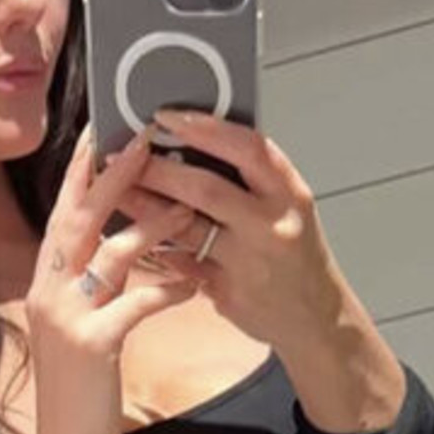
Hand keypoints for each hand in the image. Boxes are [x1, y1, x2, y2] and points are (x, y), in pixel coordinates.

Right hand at [26, 124, 196, 433]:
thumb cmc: (81, 393)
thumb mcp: (81, 331)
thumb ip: (92, 290)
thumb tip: (116, 249)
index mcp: (45, 283)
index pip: (62, 213)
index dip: (82, 170)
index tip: (104, 129)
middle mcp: (48, 291)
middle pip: (80, 217)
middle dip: (114, 174)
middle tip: (146, 136)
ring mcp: (66, 317)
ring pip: (109, 252)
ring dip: (152, 223)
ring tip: (189, 201)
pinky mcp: (91, 345)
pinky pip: (135, 302)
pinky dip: (167, 287)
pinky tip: (194, 281)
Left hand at [120, 109, 342, 353]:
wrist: (314, 317)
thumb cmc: (295, 253)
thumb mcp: (288, 205)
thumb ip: (251, 175)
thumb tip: (195, 136)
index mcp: (289, 193)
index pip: (247, 147)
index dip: (203, 127)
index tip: (166, 116)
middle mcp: (272, 226)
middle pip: (206, 188)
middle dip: (157, 169)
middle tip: (123, 156)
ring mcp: (250, 264)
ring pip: (185, 229)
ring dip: (145, 207)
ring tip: (119, 190)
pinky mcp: (229, 294)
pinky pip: (183, 265)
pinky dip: (159, 247)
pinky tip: (137, 234)